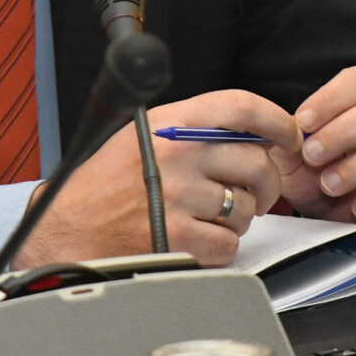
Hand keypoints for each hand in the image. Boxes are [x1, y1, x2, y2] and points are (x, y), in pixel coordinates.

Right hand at [14, 89, 296, 269]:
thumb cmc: (104, 184)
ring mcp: (179, 196)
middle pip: (258, 163)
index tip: (289, 137)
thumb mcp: (145, 135)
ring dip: (239, 218)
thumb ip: (196, 130)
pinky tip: (197, 239)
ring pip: (248, 208)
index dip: (277, 121)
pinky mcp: (179, 237)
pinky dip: (221, 247)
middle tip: (257, 193)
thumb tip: (254, 136)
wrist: (65, 228)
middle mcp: (178, 154)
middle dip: (267, 184)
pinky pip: (229, 244)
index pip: (243, 107)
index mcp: (171, 123)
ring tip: (211, 217)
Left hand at [282, 67, 355, 224]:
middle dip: (342, 133)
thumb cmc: (309, 176)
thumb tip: (275, 126)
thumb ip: (280, 137)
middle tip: (312, 156)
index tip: (304, 122)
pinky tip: (354, 205)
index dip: (331, 99)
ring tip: (328, 184)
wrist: (323, 215)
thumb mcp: (287, 155)